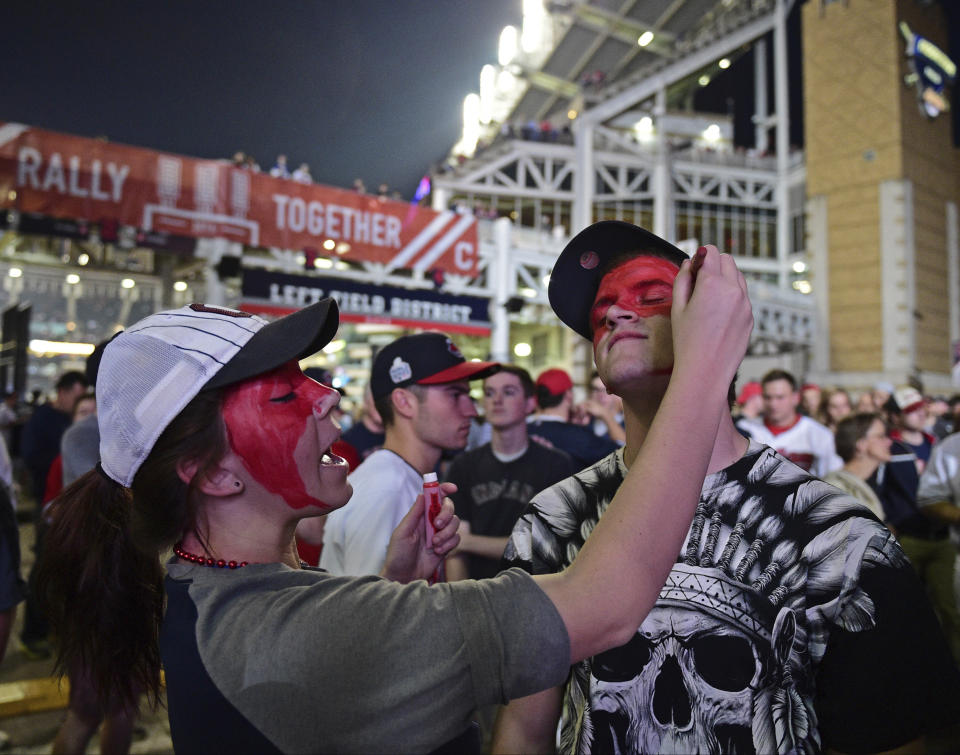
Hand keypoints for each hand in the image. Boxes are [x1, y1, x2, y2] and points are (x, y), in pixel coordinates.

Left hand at [380, 482, 460, 583]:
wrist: (403, 577)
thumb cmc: (398, 555)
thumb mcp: (402, 532)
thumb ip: (414, 514)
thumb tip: (422, 494)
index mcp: (420, 515)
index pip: (434, 497)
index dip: (444, 489)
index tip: (453, 488)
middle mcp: (431, 522)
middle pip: (449, 507)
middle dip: (446, 514)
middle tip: (437, 525)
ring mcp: (440, 534)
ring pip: (455, 523)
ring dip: (447, 533)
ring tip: (434, 544)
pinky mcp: (446, 546)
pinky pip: (456, 539)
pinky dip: (449, 544)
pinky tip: (438, 552)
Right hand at [670, 244, 752, 387]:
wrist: (706, 371)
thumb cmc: (687, 342)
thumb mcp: (677, 308)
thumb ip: (683, 280)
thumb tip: (689, 264)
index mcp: (712, 283)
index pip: (711, 252)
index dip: (700, 256)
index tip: (694, 268)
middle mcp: (733, 289)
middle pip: (728, 260)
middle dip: (714, 264)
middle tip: (700, 281)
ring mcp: (745, 303)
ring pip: (738, 277)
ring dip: (726, 278)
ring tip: (709, 299)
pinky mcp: (751, 317)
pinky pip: (743, 296)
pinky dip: (733, 296)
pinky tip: (718, 315)